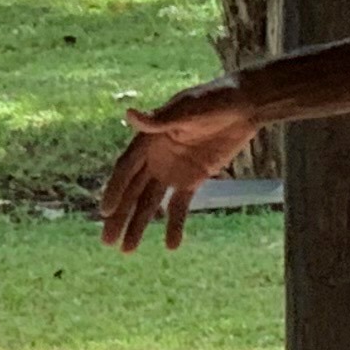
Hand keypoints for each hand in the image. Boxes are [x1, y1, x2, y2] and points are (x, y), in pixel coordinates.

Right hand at [98, 81, 258, 250]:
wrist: (244, 105)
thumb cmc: (212, 100)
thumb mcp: (187, 108)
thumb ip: (160, 119)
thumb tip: (129, 114)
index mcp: (149, 140)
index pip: (127, 169)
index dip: (115, 190)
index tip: (105, 212)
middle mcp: (156, 157)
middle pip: (133, 191)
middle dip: (120, 216)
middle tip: (108, 241)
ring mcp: (173, 170)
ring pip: (152, 203)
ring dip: (140, 224)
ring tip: (128, 249)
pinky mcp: (193, 178)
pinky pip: (180, 205)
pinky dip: (175, 224)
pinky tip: (171, 245)